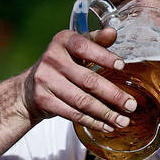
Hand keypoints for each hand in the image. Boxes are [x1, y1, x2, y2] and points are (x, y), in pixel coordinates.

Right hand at [19, 27, 137, 135]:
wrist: (29, 89)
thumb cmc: (61, 66)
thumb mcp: (74, 49)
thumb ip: (94, 42)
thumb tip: (113, 32)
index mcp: (63, 41)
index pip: (84, 47)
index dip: (103, 57)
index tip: (121, 66)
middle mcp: (52, 58)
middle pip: (88, 80)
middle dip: (113, 95)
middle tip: (131, 106)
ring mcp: (46, 80)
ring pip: (82, 101)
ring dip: (105, 113)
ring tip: (122, 121)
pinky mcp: (44, 100)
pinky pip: (73, 114)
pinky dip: (92, 122)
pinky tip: (106, 126)